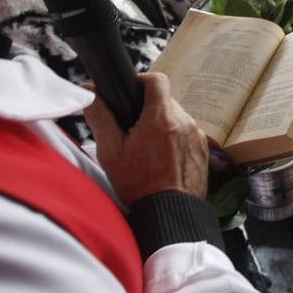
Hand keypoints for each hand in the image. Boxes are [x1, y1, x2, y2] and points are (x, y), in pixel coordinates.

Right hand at [84, 72, 208, 203]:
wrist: (170, 212)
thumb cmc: (139, 184)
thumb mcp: (111, 151)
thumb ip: (100, 117)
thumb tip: (89, 93)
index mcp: (160, 117)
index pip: (156, 80)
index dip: (141, 82)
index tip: (131, 94)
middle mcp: (183, 121)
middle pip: (165, 101)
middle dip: (148, 110)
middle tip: (133, 130)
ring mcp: (196, 135)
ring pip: (176, 118)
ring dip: (163, 126)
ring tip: (148, 149)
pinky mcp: (203, 149)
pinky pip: (187, 134)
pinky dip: (175, 140)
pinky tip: (164, 159)